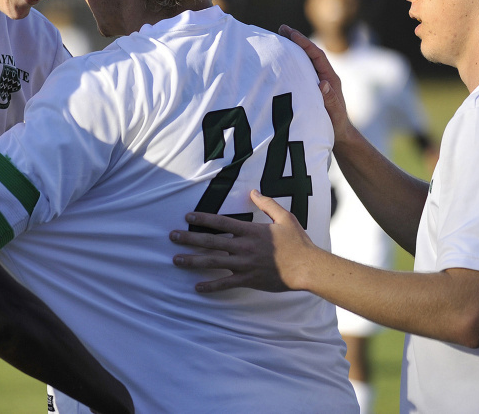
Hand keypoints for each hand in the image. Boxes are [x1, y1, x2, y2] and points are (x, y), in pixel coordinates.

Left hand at [170, 189, 317, 292]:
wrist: (307, 267)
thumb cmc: (297, 242)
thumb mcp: (284, 217)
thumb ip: (267, 204)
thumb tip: (253, 191)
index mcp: (250, 231)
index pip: (221, 223)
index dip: (203, 219)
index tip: (187, 217)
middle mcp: (243, 247)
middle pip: (211, 242)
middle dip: (189, 239)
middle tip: (172, 237)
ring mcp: (244, 264)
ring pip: (213, 262)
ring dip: (193, 261)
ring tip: (176, 260)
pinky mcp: (248, 279)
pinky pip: (226, 283)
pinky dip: (211, 286)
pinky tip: (197, 287)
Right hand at [278, 24, 351, 142]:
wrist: (339, 134)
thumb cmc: (337, 125)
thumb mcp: (334, 114)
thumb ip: (330, 99)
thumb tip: (322, 83)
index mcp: (330, 78)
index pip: (317, 55)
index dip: (304, 43)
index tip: (291, 33)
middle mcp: (324, 76)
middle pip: (309, 53)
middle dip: (296, 40)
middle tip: (280, 29)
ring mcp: (317, 80)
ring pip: (304, 60)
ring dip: (292, 49)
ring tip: (277, 38)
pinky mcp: (310, 86)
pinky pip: (300, 70)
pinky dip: (290, 62)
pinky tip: (279, 60)